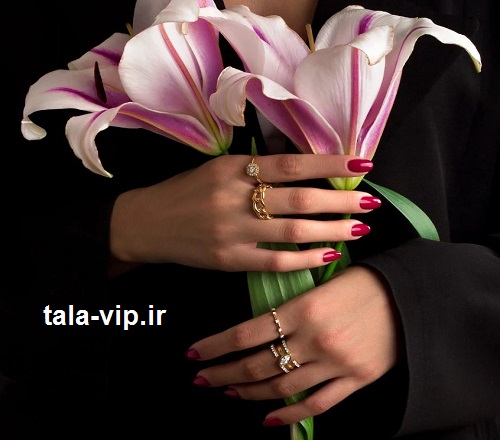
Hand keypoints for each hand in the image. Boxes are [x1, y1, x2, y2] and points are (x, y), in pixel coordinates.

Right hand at [109, 154, 379, 271]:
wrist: (147, 224)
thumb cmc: (186, 192)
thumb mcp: (217, 168)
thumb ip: (255, 170)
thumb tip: (305, 170)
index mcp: (233, 169)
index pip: (292, 163)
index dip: (331, 162)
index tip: (362, 163)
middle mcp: (234, 197)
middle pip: (300, 198)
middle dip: (341, 200)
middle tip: (371, 203)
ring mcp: (233, 231)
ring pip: (293, 231)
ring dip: (332, 230)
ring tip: (359, 228)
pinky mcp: (229, 260)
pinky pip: (276, 261)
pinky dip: (305, 259)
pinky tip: (328, 254)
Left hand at [186, 266, 401, 425]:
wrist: (411, 296)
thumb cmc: (364, 281)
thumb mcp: (323, 282)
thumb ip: (291, 306)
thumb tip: (258, 324)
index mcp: (304, 308)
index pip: (246, 333)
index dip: (216, 346)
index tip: (194, 354)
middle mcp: (315, 339)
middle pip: (257, 364)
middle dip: (224, 373)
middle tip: (202, 378)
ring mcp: (334, 364)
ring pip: (281, 387)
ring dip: (249, 393)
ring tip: (228, 393)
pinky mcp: (354, 380)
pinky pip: (316, 405)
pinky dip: (289, 416)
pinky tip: (268, 419)